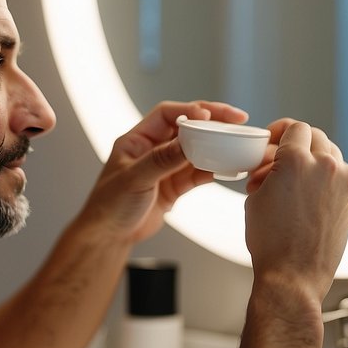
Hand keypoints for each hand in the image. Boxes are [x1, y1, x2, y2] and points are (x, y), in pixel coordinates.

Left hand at [76, 100, 247, 243]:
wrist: (110, 236)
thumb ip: (161, 160)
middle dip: (212, 121)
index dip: (190, 110)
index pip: (167, 114)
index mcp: (137, 139)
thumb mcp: (134, 179)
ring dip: (217, 145)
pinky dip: (214, 169)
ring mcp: (166, 167)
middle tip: (237, 119)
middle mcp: (153, 149)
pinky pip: (198, 172)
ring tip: (238, 142)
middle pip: (187, 127)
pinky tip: (229, 167)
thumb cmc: (109, 205)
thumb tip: (187, 141)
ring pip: (197, 149)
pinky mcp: (175, 186)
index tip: (210, 115)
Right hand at [243, 119, 347, 304]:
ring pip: (331, 154)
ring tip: (294, 181)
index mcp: (297, 160)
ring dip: (313, 160)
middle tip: (281, 159)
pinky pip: (340, 177)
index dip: (280, 131)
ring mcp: (344, 183)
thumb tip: (274, 165)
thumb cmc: (269, 242)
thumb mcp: (255, 197)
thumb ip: (268, 171)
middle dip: (297, 144)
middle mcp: (326, 166)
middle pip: (315, 136)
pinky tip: (308, 197)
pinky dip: (325, 179)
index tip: (273, 140)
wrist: (293, 276)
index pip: (294, 128)